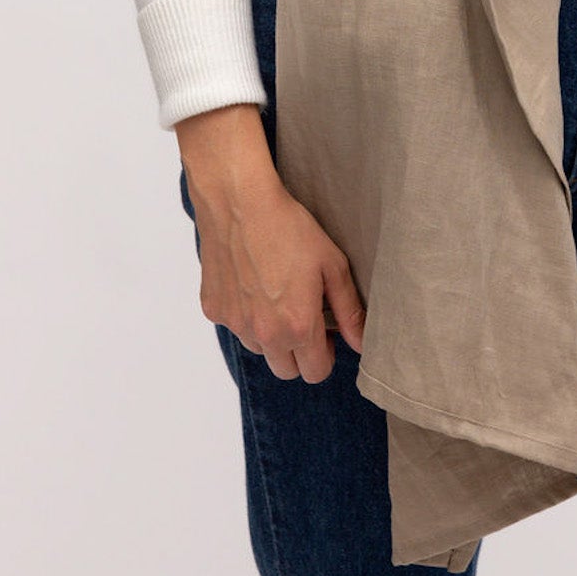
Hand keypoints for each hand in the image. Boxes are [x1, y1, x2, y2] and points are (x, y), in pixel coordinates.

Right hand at [178, 106, 365, 382]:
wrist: (239, 202)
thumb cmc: (289, 228)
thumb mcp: (332, 264)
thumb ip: (349, 309)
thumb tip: (361, 342)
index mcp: (298, 326)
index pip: (316, 373)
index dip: (326, 355)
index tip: (327, 333)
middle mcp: (264, 334)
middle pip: (286, 371)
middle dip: (299, 353)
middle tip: (303, 317)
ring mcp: (236, 324)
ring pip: (259, 350)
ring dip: (270, 335)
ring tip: (276, 295)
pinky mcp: (214, 310)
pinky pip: (235, 325)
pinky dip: (244, 314)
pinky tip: (252, 282)